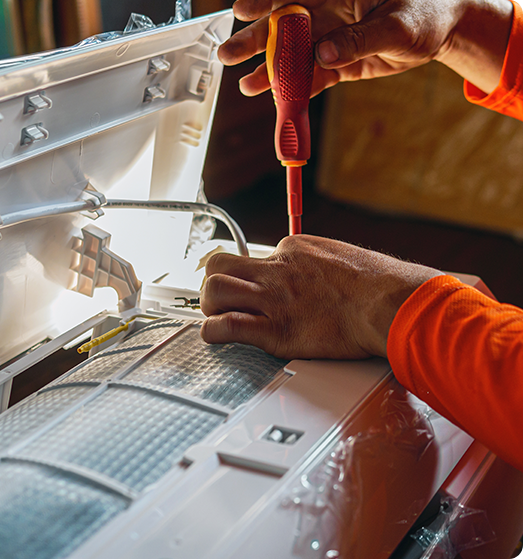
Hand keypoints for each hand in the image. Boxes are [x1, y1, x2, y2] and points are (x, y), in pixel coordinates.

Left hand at [200, 235, 440, 359]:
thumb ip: (316, 260)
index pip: (254, 257)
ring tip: (218, 315)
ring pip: (215, 290)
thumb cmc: (375, 282)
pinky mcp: (275, 330)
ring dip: (209, 304)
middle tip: (222, 298)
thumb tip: (312, 268)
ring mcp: (272, 299)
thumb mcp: (339, 255)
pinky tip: (216, 335)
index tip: (257, 288)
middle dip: (214, 282)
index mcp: (291, 250)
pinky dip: (213, 331)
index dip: (252, 276)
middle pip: (220, 264)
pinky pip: (227, 326)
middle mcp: (275, 271)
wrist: (387, 302)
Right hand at [219, 0, 511, 96]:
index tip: (241, 8)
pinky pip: (313, 77)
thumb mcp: (399, 23)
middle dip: (256, 39)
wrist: (442, 29)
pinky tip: (276, 98)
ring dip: (270, 71)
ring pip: (294, 56)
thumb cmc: (426, 11)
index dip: (267, 0)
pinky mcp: (338, 63)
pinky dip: (296, 90)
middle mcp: (329, 12)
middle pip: (285, 26)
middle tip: (226, 54)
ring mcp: (331, 39)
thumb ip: (361, 38)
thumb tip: (324, 53)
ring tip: (245, 85)